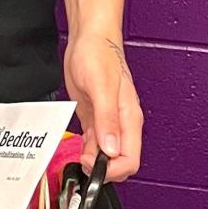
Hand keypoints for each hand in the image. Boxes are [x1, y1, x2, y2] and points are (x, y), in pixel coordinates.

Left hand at [63, 30, 142, 182]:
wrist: (90, 38)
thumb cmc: (99, 54)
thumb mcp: (101, 87)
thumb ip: (107, 119)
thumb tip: (111, 149)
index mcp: (129, 118)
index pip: (130, 159)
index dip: (113, 170)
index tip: (93, 166)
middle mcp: (121, 123)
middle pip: (120, 162)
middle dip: (103, 170)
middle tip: (82, 162)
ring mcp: (108, 121)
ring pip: (107, 156)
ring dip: (93, 162)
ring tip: (77, 157)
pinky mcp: (95, 117)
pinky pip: (95, 144)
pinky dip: (87, 151)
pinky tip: (78, 150)